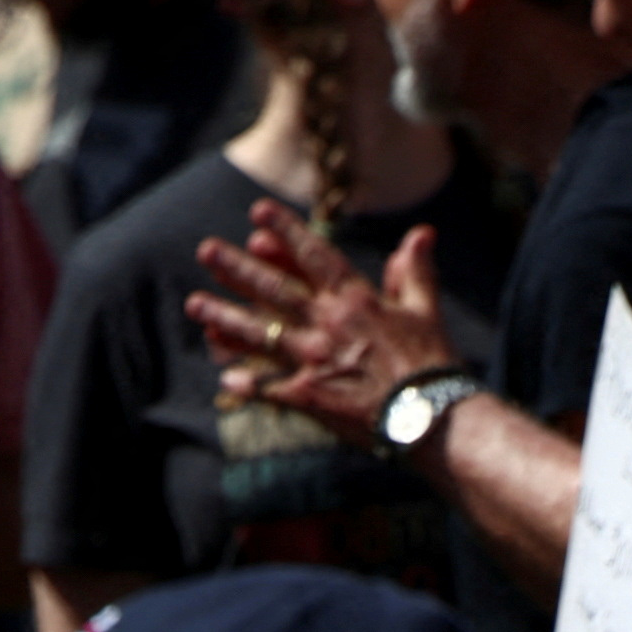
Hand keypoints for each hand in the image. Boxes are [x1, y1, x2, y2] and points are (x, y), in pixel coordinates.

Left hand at [189, 204, 448, 441]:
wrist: (436, 420)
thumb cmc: (434, 364)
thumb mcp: (426, 310)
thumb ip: (415, 271)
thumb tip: (423, 231)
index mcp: (355, 301)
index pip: (314, 257)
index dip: (286, 232)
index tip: (257, 211)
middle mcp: (328, 325)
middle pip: (274, 289)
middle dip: (237, 268)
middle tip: (205, 249)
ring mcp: (315, 360)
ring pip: (261, 333)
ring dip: (225, 318)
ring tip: (194, 305)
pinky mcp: (310, 396)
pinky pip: (271, 387)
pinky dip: (248, 384)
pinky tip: (225, 378)